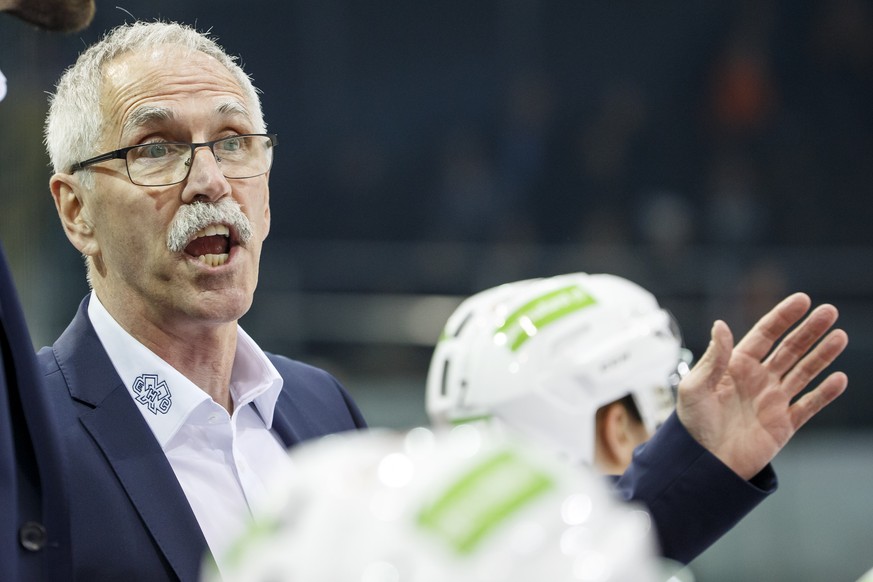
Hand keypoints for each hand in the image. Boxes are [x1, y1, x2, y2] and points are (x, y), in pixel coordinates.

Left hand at [676, 292, 848, 479]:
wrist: (702, 464)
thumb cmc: (691, 425)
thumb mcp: (695, 387)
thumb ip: (713, 358)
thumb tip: (721, 325)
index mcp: (735, 366)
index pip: (764, 335)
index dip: (782, 317)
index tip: (802, 300)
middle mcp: (757, 380)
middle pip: (789, 349)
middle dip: (809, 330)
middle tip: (829, 311)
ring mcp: (773, 401)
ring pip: (803, 372)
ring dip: (822, 355)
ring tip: (839, 336)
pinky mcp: (784, 425)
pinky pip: (808, 406)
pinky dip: (824, 394)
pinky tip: (839, 379)